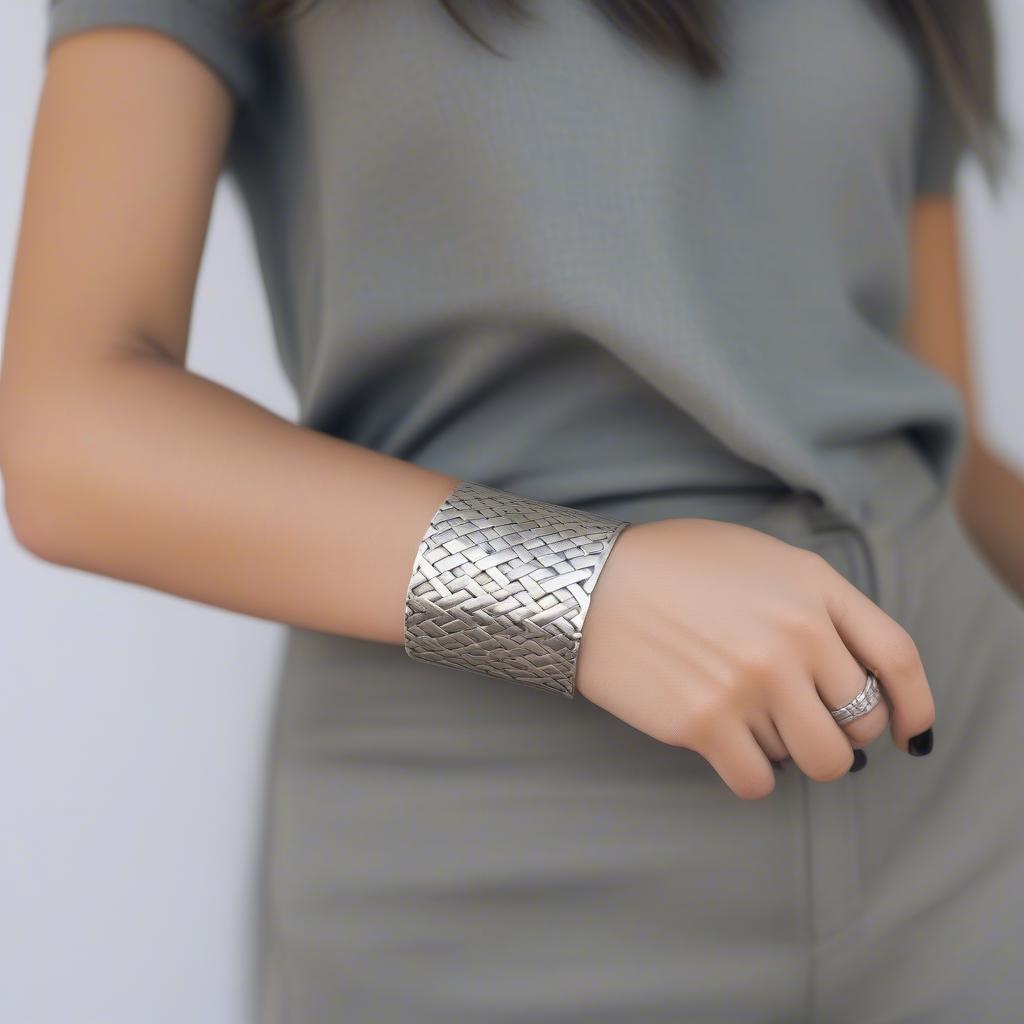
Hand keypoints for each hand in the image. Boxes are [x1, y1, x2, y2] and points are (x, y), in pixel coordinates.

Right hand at [575, 517, 934, 799]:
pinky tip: (724, 742)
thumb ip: (813, 602)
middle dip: (838, 731)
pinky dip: (749, 771)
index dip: (915, 706)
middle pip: (860, 724)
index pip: (896, 659)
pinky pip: (760, 781)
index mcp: (811, 588)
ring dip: (793, 751)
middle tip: (798, 719)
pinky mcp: (707, 724)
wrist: (590, 585)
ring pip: (817, 760)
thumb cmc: (670, 566)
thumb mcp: (757, 556)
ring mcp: (752, 682)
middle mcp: (793, 637)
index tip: (910, 734)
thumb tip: (847, 671)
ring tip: (754, 724)